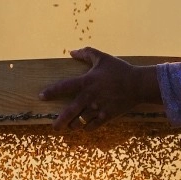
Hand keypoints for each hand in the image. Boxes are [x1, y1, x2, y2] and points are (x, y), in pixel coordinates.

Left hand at [38, 47, 162, 129]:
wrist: (138, 84)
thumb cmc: (120, 70)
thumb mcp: (102, 58)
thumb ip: (86, 53)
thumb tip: (71, 51)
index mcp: (86, 82)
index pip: (63, 87)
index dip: (51, 92)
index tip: (41, 96)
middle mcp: (89, 97)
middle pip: (69, 112)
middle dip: (60, 121)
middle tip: (54, 126)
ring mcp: (98, 108)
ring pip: (80, 121)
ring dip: (74, 125)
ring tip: (70, 126)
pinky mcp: (107, 116)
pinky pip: (93, 126)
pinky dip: (87, 128)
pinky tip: (84, 128)